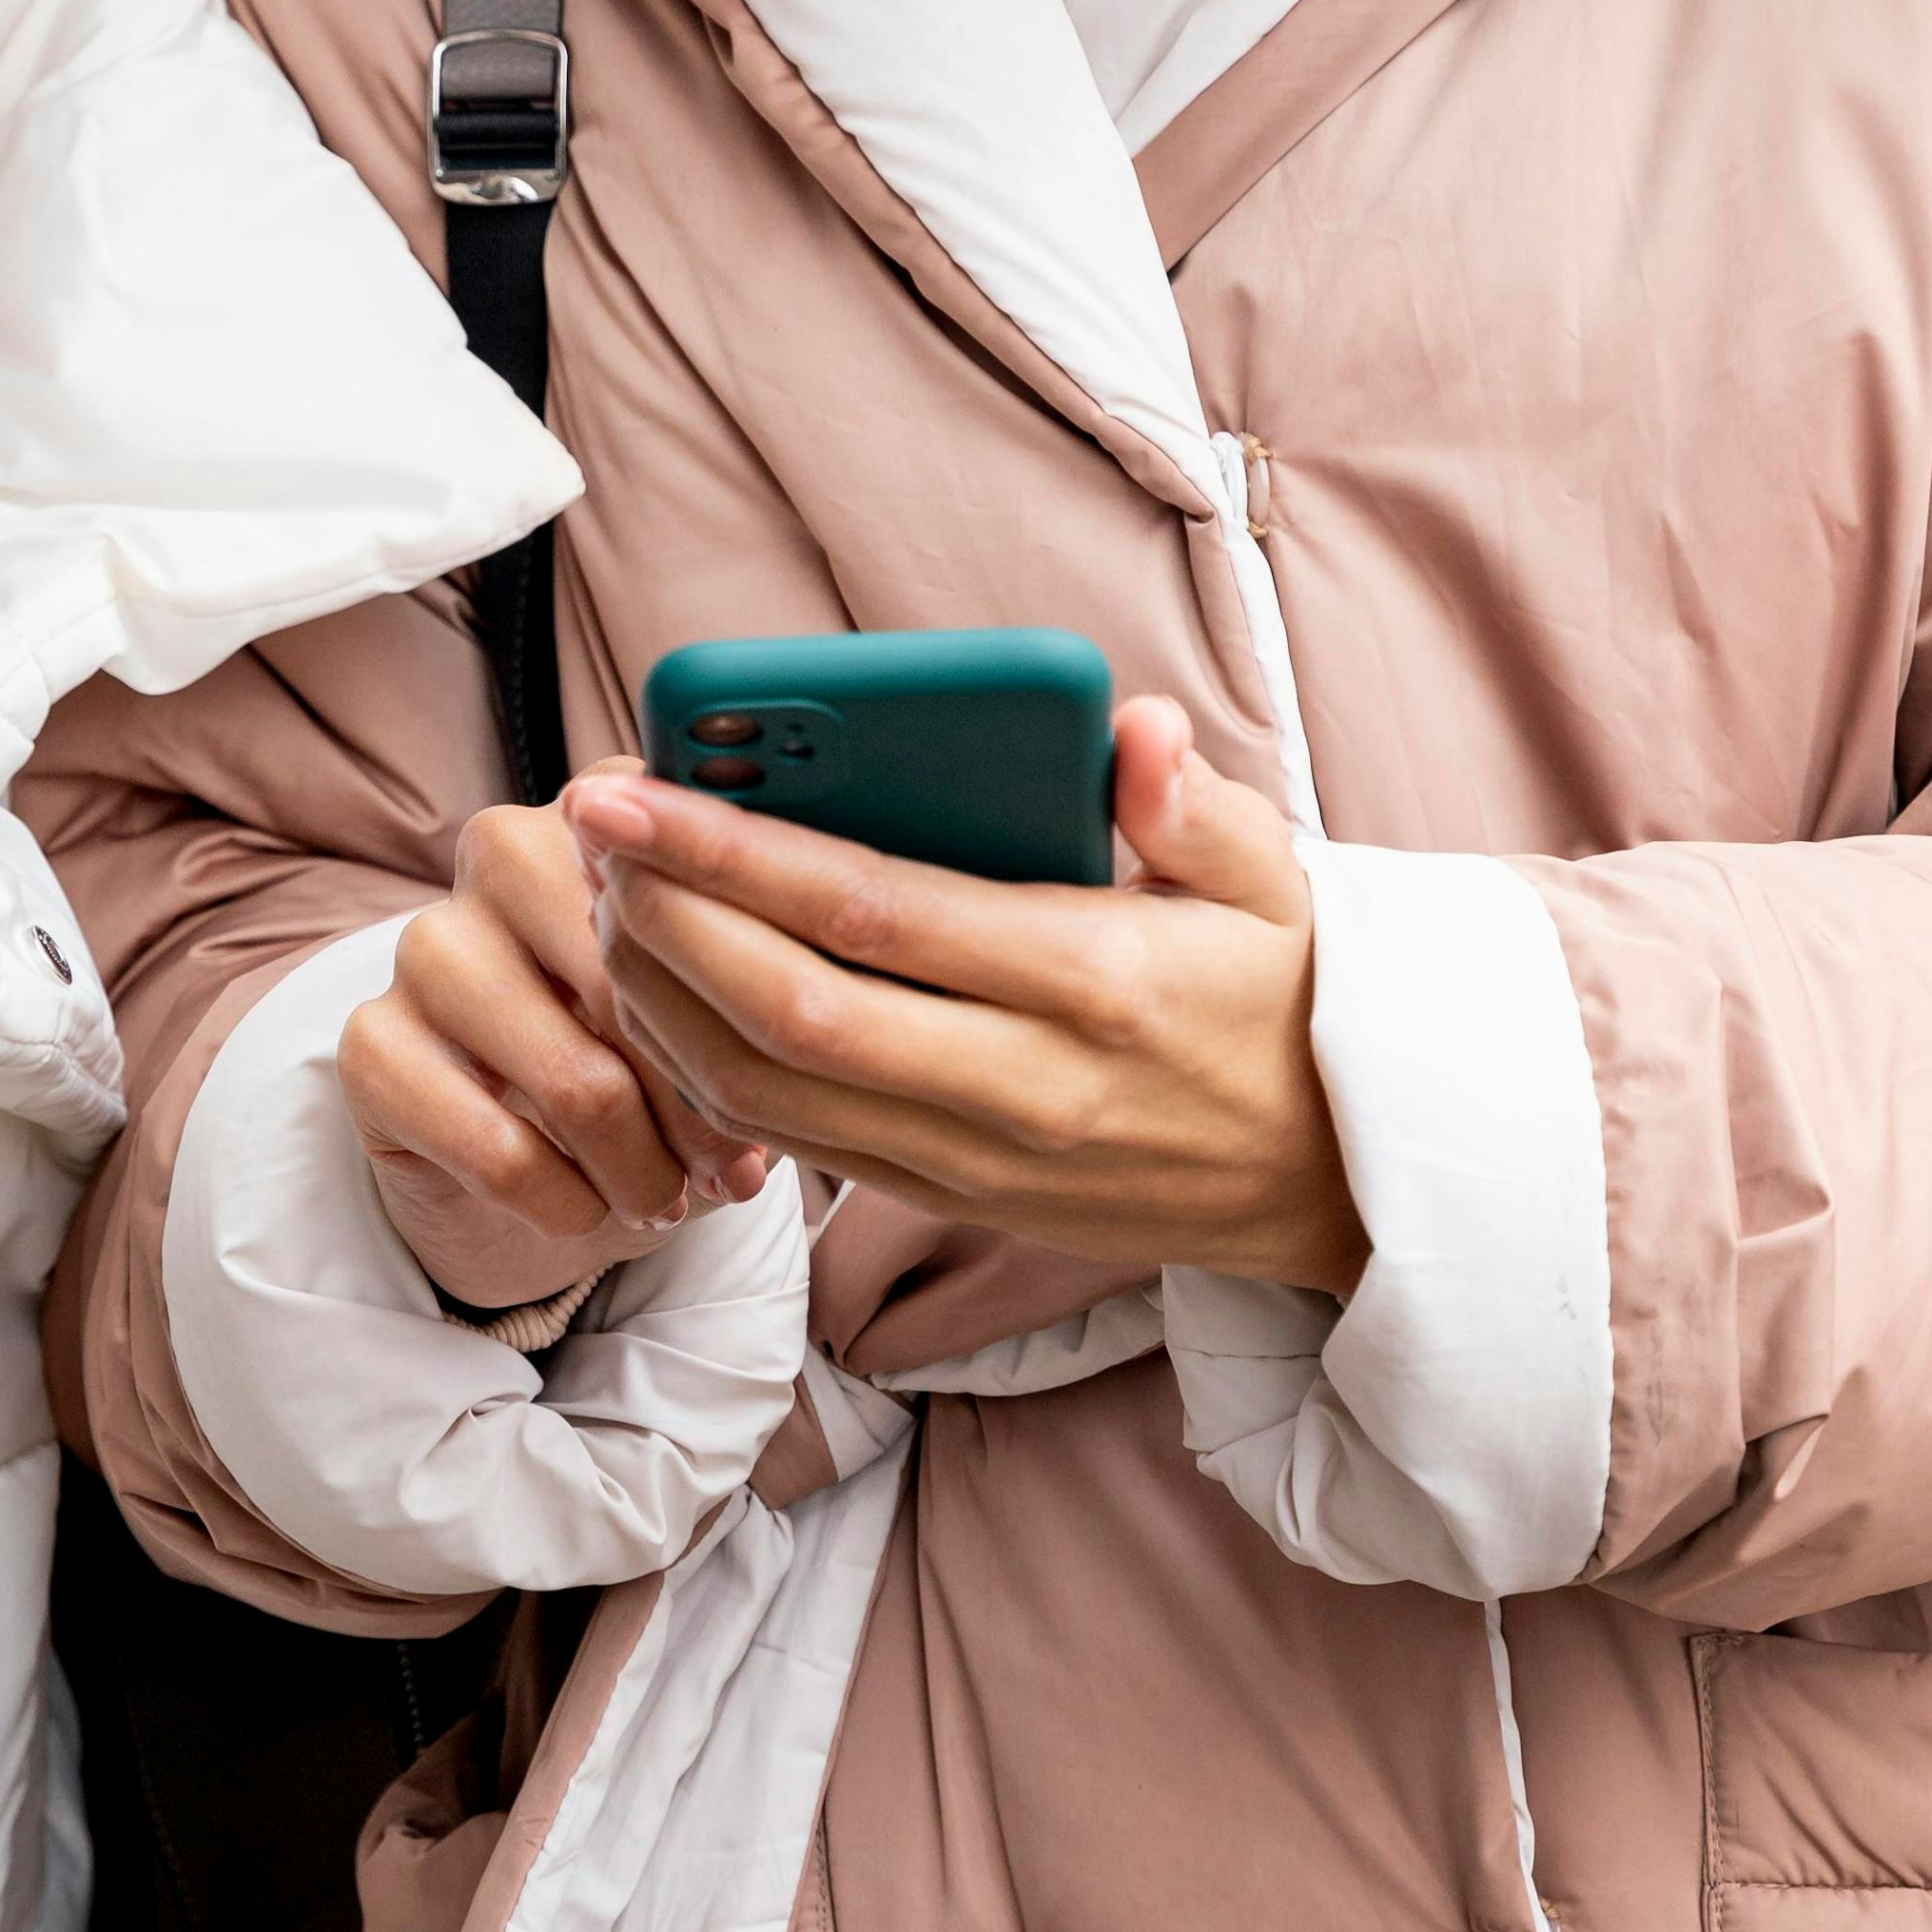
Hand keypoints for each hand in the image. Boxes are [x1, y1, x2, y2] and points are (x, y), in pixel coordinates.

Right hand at [340, 788, 772, 1308]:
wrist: (528, 1159)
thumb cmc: (646, 1069)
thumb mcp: (717, 1026)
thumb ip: (752, 1003)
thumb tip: (782, 1066)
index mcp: (605, 811)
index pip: (688, 874)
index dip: (749, 989)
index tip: (786, 1074)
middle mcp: (504, 847)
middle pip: (632, 981)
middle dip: (698, 1104)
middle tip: (729, 1174)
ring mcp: (428, 941)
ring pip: (576, 1080)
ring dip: (638, 1172)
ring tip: (663, 1204)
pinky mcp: (371, 1041)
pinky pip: (497, 1147)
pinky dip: (564, 1204)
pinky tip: (585, 1212)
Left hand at [567, 700, 1365, 1292]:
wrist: (1343, 1179)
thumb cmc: (1286, 997)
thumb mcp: (1277, 883)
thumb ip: (1195, 804)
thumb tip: (1137, 729)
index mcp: (1096, 980)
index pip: (873, 911)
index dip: (734, 852)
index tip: (634, 790)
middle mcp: (1025, 1086)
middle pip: (792, 1013)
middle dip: (665, 919)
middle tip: (588, 834)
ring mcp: (984, 1160)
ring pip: (773, 1095)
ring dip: (663, 998)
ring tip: (605, 898)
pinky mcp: (958, 1201)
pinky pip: (802, 1142)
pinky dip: (710, 1070)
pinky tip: (667, 987)